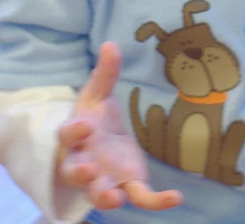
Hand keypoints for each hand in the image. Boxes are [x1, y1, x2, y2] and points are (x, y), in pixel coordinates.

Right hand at [57, 41, 182, 211]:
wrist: (99, 142)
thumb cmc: (93, 117)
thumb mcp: (98, 93)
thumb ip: (106, 72)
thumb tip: (110, 44)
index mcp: (76, 136)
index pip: (68, 136)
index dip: (75, 132)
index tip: (86, 124)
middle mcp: (85, 161)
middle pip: (76, 173)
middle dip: (80, 173)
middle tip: (89, 169)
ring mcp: (105, 177)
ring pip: (101, 194)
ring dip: (105, 197)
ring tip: (114, 197)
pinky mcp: (129, 184)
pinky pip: (140, 197)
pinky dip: (157, 202)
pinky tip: (176, 198)